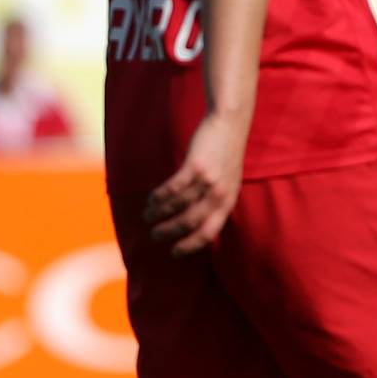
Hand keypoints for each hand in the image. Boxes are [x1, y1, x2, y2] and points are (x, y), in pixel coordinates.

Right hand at [143, 111, 247, 254]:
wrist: (229, 124)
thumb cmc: (224, 154)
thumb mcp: (227, 182)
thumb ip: (214, 201)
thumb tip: (193, 220)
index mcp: (228, 203)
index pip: (209, 234)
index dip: (190, 246)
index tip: (174, 252)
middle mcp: (219, 195)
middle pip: (190, 223)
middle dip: (169, 232)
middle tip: (154, 236)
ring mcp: (208, 181)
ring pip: (178, 206)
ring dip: (159, 213)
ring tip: (147, 215)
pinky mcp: (196, 166)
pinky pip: (173, 188)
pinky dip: (159, 197)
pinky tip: (150, 200)